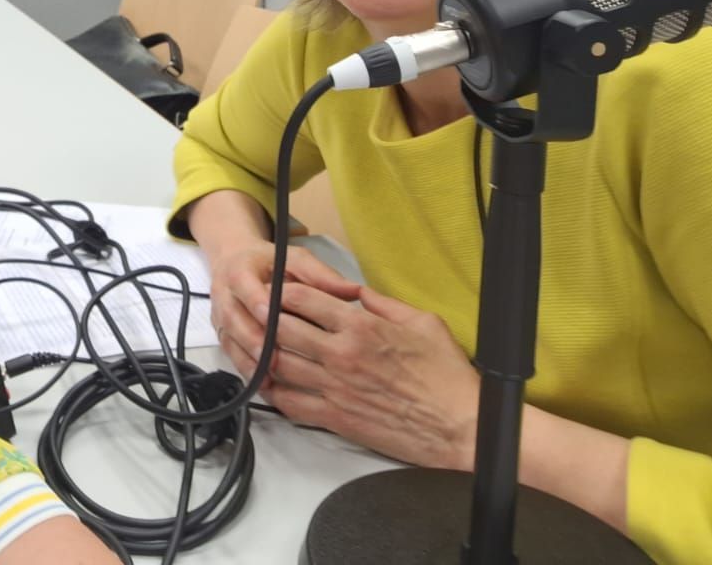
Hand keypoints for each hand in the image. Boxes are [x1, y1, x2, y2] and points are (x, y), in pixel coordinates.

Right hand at [208, 238, 359, 374]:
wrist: (236, 260)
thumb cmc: (271, 263)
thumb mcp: (296, 260)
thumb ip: (321, 275)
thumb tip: (354, 291)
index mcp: (241, 269)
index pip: (245, 286)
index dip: (257, 301)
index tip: (272, 315)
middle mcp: (225, 293)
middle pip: (233, 318)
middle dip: (251, 338)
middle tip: (272, 356)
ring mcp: (220, 316)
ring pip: (230, 339)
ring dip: (248, 359)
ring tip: (269, 377)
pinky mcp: (223, 333)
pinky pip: (230, 354)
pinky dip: (246, 369)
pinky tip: (264, 384)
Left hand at [234, 283, 479, 470]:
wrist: (460, 427)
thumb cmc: (447, 373)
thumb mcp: (422, 322)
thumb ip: (383, 303)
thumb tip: (356, 291)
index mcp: (360, 327)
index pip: (302, 299)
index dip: (281, 289)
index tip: (273, 284)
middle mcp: (339, 355)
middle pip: (280, 328)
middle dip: (262, 315)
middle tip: (252, 309)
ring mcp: (334, 389)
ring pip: (279, 364)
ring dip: (260, 351)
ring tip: (251, 341)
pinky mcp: (335, 418)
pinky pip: (290, 403)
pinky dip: (272, 390)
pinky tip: (266, 380)